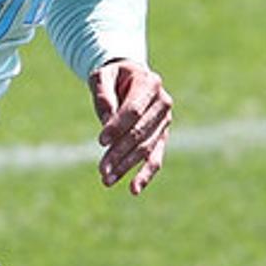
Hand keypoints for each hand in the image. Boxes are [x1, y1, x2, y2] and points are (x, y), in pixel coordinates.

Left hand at [89, 60, 172, 194]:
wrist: (129, 78)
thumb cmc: (113, 77)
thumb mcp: (102, 76)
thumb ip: (103, 94)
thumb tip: (106, 121)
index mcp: (149, 83)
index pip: (135, 110)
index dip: (118, 126)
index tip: (101, 141)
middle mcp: (162, 102)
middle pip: (140, 132)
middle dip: (120, 152)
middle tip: (102, 170)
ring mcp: (165, 121)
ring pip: (146, 148)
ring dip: (127, 166)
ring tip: (107, 180)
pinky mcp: (162, 136)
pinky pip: (156, 157)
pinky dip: (146, 174)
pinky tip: (134, 189)